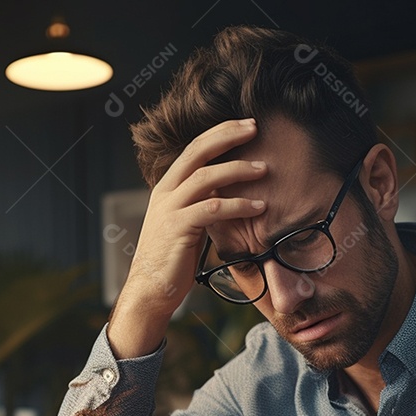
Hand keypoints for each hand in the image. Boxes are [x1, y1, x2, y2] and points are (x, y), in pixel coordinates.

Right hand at [108, 119, 267, 358]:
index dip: (220, 133)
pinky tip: (258, 206)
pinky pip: (212, 209)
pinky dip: (238, 205)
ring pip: (205, 177)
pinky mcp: (178, 228)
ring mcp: (170, 209)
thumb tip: (225, 191)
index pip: (194, 149)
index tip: (245, 125)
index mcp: (167, 187)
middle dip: (227, 136)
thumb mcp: (187, 224)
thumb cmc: (172, 260)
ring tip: (264, 169)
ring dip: (238, 170)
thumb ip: (201, 204)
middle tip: (255, 127)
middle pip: (197, 151)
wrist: (151, 290)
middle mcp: (166, 192)